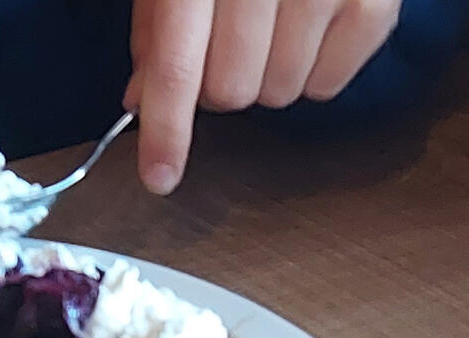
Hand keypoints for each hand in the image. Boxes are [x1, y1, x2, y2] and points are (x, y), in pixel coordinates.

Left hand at [124, 0, 400, 194]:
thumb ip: (156, 30)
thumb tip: (139, 100)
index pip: (178, 68)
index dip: (166, 132)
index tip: (159, 178)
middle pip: (231, 92)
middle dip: (218, 87)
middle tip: (224, 48)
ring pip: (279, 92)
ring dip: (265, 77)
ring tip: (271, 28)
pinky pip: (329, 84)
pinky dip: (312, 71)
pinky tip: (306, 30)